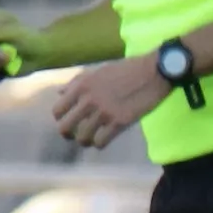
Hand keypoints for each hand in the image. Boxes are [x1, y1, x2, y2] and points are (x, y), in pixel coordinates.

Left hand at [50, 53, 169, 149]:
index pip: (58, 110)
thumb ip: (77, 82)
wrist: (155, 71)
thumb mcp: (98, 70)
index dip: (60, 118)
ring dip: (85, 141)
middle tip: (75, 135)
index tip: (68, 121)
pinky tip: (103, 140)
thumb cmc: (127, 68)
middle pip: (65, 127)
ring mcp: (104, 112)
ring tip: (91, 139)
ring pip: (82, 138)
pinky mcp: (119, 122)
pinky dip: (100, 144)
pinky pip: (101, 142)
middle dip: (68, 134)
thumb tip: (60, 93)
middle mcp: (89, 100)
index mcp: (81, 86)